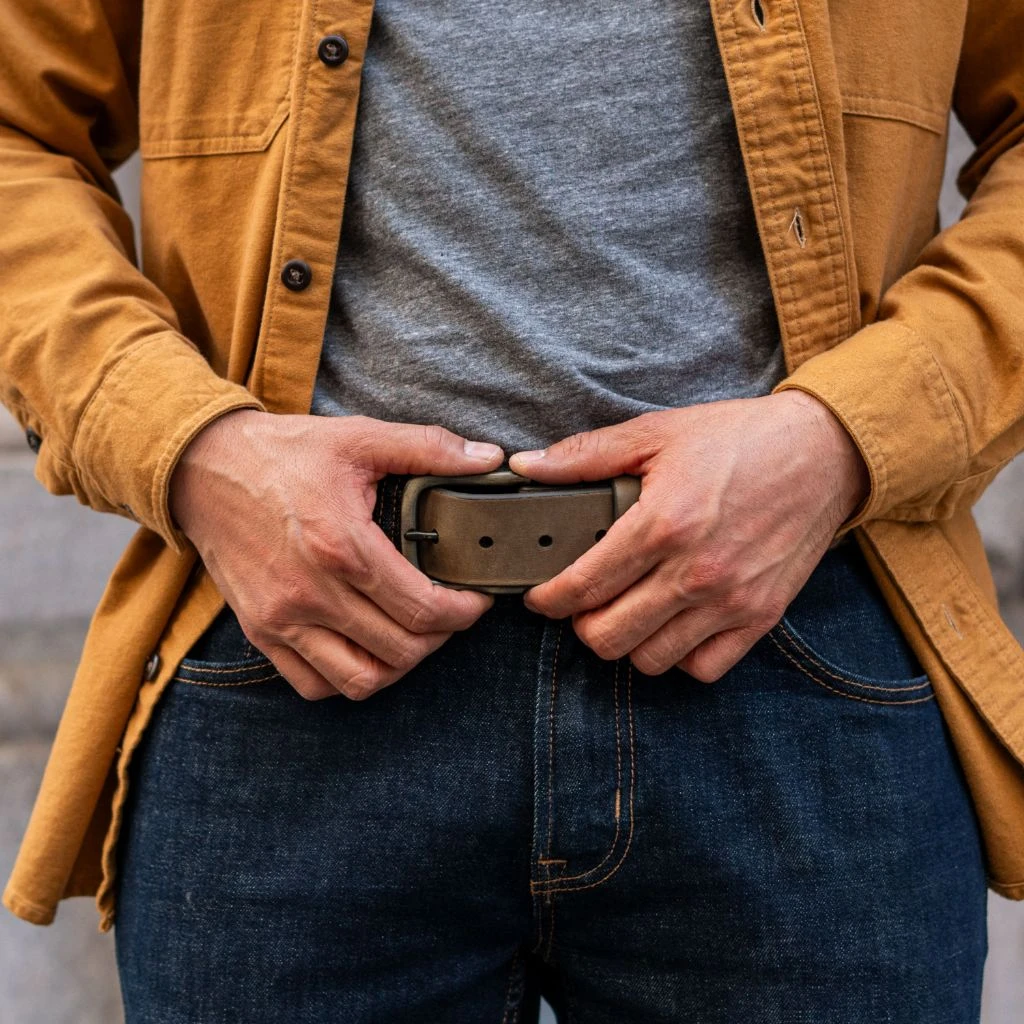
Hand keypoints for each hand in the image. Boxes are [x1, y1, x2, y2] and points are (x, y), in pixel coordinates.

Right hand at [169, 410, 504, 699]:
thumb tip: (490, 457)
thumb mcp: (359, 437)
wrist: (202, 468)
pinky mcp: (260, 632)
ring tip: (412, 636)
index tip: (475, 601)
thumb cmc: (284, 453)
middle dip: (440, 638)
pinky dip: (348, 679)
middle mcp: (310, 592)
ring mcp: (282, 619)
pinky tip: (365, 649)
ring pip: (360, 680)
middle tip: (450, 614)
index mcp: (342, 546)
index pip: (422, 609)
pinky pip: (314, 685)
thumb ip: (428, 448)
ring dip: (398, 666)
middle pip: (400, 651)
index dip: (463, 613)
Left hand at [508, 392, 868, 680]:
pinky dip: (679, 657)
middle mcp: (695, 572)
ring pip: (650, 660)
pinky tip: (672, 624)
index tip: (539, 596)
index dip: (547, 599)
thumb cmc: (739, 439)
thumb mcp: (657, 433)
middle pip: (607, 637)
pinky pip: (703, 668)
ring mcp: (731, 601)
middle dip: (581, 623)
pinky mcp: (761, 617)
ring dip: (627, 642)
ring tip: (627, 611)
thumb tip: (526, 466)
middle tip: (583, 601)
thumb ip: (585, 455)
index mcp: (662, 524)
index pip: (582, 587)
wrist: (824, 452)